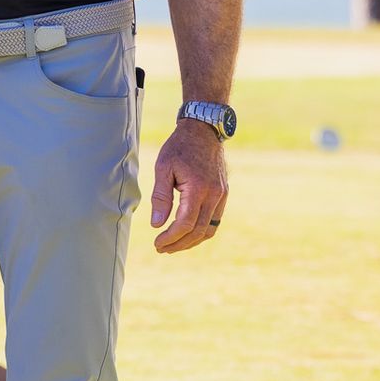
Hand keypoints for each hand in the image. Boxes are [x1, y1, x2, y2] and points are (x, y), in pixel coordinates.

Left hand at [150, 118, 227, 252]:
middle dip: (179, 244)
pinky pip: (214, 221)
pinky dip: (201, 232)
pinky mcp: (223, 195)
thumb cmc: (180, 147)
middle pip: (197, 231)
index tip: (157, 243)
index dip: (170, 237)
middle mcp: (214, 195)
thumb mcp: (163, 167)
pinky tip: (187, 234)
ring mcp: (221, 196)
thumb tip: (157, 224)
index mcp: (198, 188)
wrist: (203, 131)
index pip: (185, 223)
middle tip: (161, 248)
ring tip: (172, 245)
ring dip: (191, 242)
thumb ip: (160, 196)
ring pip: (208, 230)